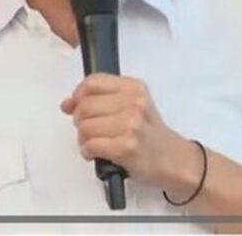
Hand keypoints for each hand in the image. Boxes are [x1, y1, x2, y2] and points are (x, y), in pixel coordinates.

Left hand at [60, 73, 192, 188]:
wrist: (173, 159)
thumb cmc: (150, 134)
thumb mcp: (132, 106)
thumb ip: (100, 100)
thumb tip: (68, 104)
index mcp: (134, 88)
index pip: (93, 82)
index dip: (78, 95)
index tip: (77, 106)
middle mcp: (134, 103)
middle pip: (85, 106)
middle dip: (80, 121)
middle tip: (90, 130)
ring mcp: (131, 125)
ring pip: (85, 127)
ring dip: (84, 139)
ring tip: (95, 143)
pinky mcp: (126, 147)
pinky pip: (90, 145)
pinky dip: (88, 151)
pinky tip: (96, 153)